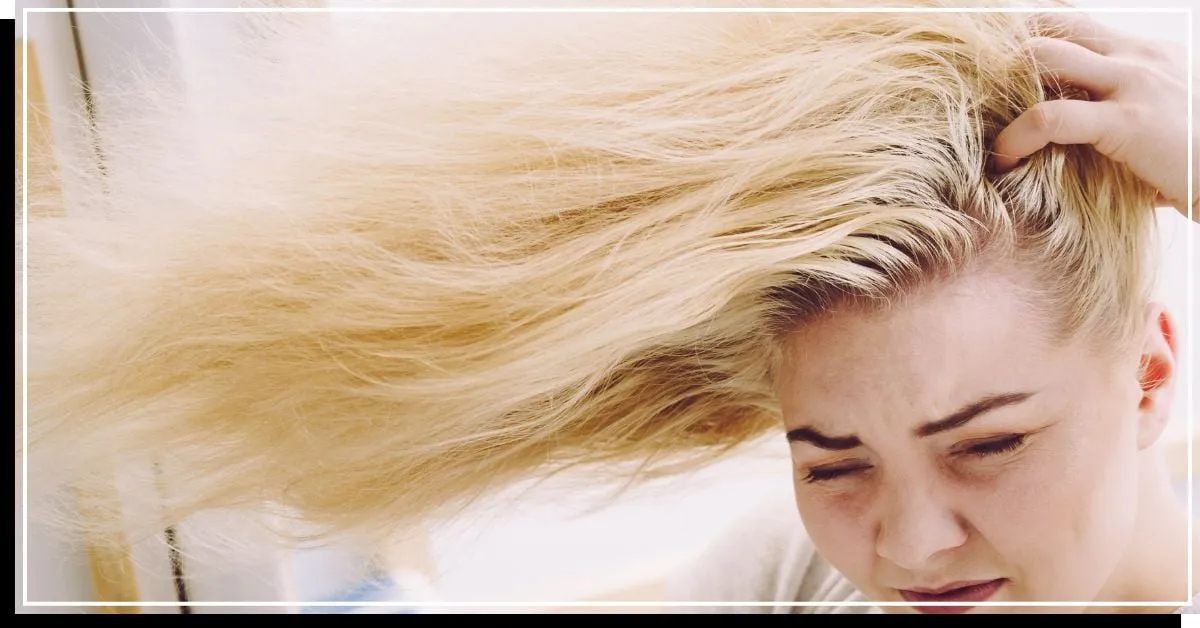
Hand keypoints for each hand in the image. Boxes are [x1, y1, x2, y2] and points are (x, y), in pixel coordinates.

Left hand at [990, 13, 1196, 222]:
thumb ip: (1113, 118)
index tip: (993, 68)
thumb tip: (1066, 143)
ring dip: (1003, 84)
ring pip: (1044, 55)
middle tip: (976, 86)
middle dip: (1006, 50)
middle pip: (1053, 26)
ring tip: (986, 120)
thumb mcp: (1156, 124)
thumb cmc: (1196, 163)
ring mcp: (1132, 83)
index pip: (1073, 24)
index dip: (1029, 38)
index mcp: (1144, 53)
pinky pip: (1049, 118)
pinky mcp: (1126, 122)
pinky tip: (1005, 158)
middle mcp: (1136, 56)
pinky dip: (1015, 137)